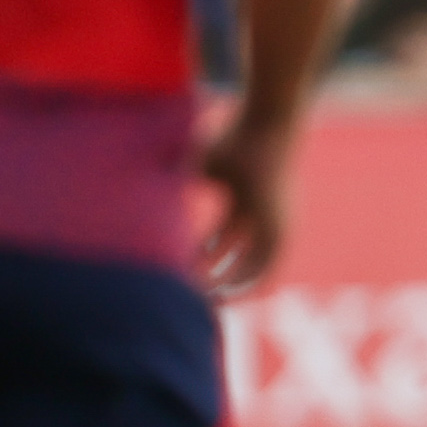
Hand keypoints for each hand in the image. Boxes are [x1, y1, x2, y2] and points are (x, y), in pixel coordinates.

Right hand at [196, 109, 295, 298]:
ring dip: (226, 285)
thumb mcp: (198, 165)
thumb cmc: (230, 140)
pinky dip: (244, 284)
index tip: (180, 268)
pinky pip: (265, 269)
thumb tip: (143, 193)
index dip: (200, 256)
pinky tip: (222, 296)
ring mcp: (274, 226)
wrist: (268, 128)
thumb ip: (178, 183)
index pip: (221, 239)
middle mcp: (261, 219)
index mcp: (242, 203)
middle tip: (191, 291)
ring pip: (249, 267)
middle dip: (214, 276)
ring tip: (201, 299)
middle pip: (236, 257)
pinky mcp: (282, 231)